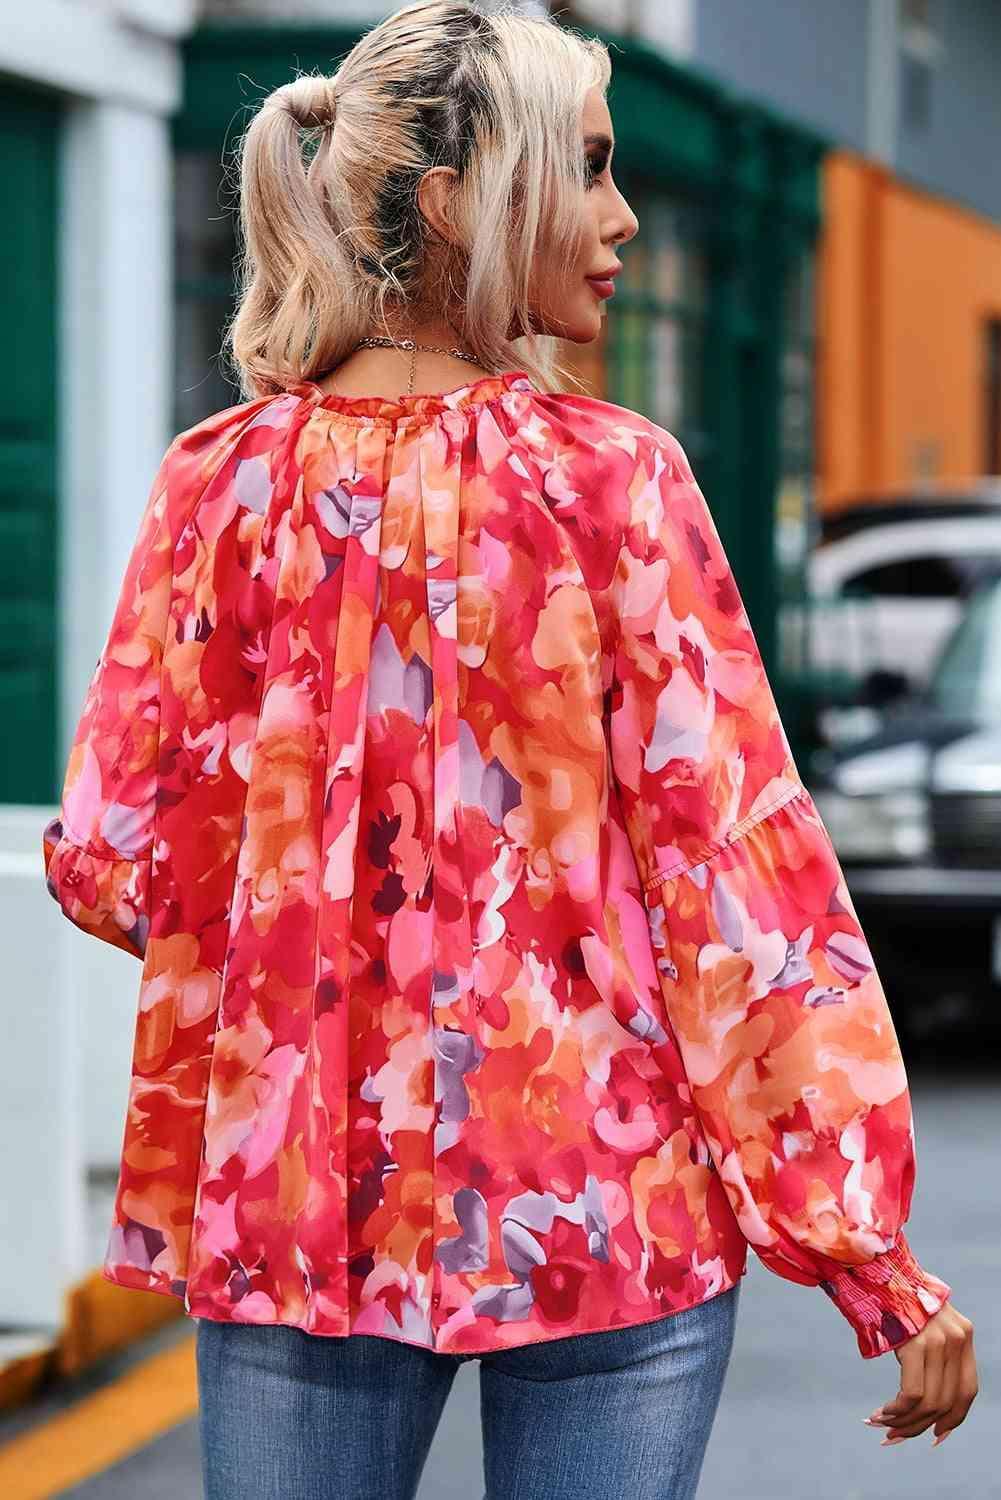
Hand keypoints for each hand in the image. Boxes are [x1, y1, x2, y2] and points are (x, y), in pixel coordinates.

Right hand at [865, 1301, 977, 1446]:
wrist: (871, 1262)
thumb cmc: (889, 1292)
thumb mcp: (921, 1320)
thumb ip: (931, 1348)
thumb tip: (921, 1397)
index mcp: (963, 1333)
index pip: (967, 1390)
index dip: (953, 1419)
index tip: (934, 1435)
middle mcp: (957, 1338)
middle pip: (947, 1402)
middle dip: (919, 1427)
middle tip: (894, 1436)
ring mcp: (938, 1340)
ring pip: (929, 1403)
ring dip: (904, 1422)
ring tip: (881, 1425)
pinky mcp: (915, 1343)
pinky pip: (912, 1394)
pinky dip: (896, 1411)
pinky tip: (880, 1412)